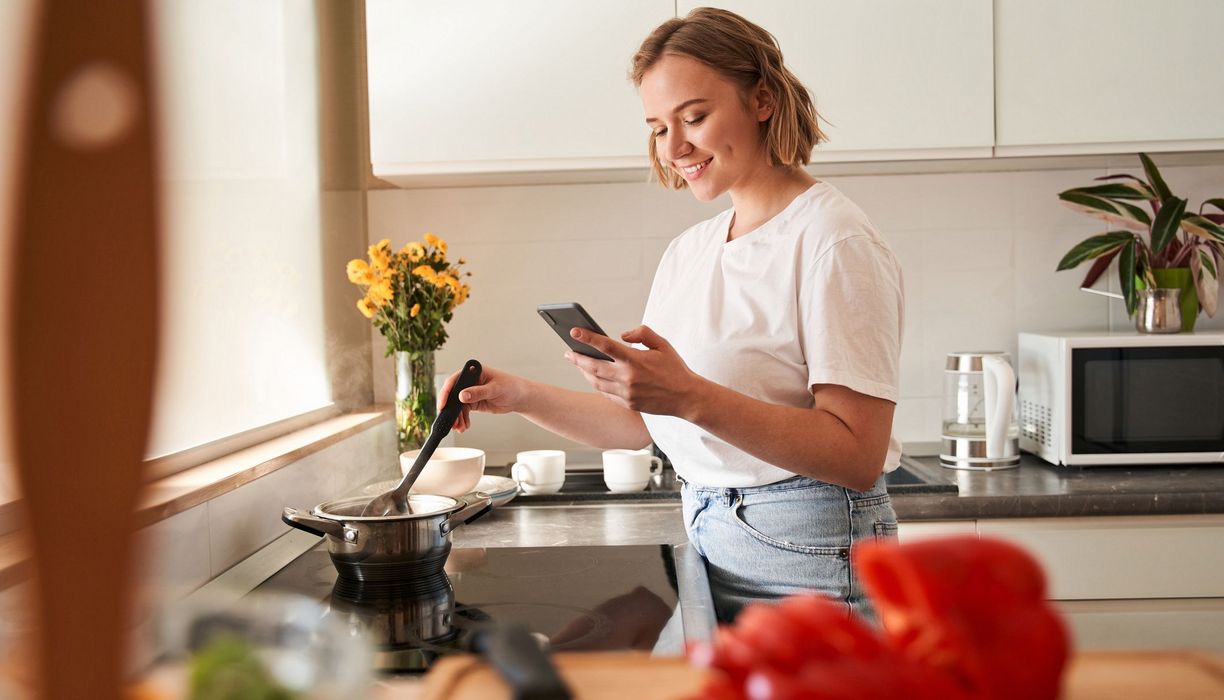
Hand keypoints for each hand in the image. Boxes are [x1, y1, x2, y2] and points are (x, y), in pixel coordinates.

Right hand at [437, 364, 526, 432]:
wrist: (520, 397)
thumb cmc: (511, 387)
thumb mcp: (495, 389)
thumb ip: (479, 392)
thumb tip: (462, 396)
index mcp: (473, 371)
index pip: (455, 380)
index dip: (446, 392)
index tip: (442, 405)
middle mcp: (469, 381)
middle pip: (453, 395)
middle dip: (450, 409)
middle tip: (450, 421)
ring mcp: (470, 392)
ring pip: (457, 406)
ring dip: (456, 417)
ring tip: (459, 427)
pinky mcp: (473, 402)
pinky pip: (463, 411)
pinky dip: (462, 419)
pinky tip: (464, 426)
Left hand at [564, 325, 702, 416]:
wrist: (686, 398)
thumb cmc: (675, 369)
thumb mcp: (662, 344)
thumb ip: (642, 333)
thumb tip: (623, 335)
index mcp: (636, 360)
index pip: (606, 346)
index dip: (588, 338)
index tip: (574, 331)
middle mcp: (628, 378)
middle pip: (594, 367)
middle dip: (578, 358)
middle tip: (568, 352)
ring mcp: (627, 393)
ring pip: (597, 382)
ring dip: (584, 372)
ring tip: (578, 363)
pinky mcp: (628, 404)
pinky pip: (606, 393)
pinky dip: (597, 384)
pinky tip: (593, 377)